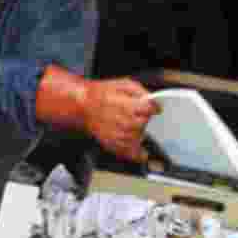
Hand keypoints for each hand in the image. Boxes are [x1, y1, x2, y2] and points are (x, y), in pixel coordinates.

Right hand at [36, 66, 160, 164]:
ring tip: (132, 125)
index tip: (151, 107)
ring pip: (137, 138)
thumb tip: (155, 102)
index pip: (149, 110)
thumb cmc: (101, 93)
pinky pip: (129, 153)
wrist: (83, 105)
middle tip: (136, 114)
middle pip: (143, 124)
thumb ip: (141, 92)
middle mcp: (123, 122)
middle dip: (142, 118)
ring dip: (138, 132)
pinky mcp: (112, 144)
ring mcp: (118, 135)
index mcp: (127, 105)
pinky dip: (136, 154)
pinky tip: (141, 152)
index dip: (151, 107)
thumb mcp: (123, 84)